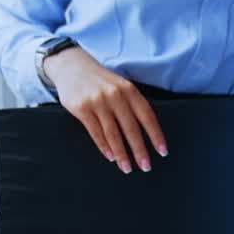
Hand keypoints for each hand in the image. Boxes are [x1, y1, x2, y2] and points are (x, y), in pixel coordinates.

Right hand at [43, 47, 167, 173]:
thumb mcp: (120, 86)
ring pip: (113, 133)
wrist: (71, 66)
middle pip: (131, 128)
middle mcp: (115, 95)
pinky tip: (111, 157)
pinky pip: (95, 132)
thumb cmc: (100, 81)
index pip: (147, 116)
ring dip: (121, 153)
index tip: (162, 152)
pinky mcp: (81, 107)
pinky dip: (104, 146)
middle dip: (139, 150)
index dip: (156, 135)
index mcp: (129, 90)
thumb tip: (146, 133)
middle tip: (146, 166)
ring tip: (127, 167)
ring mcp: (97, 101)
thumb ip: (132, 104)